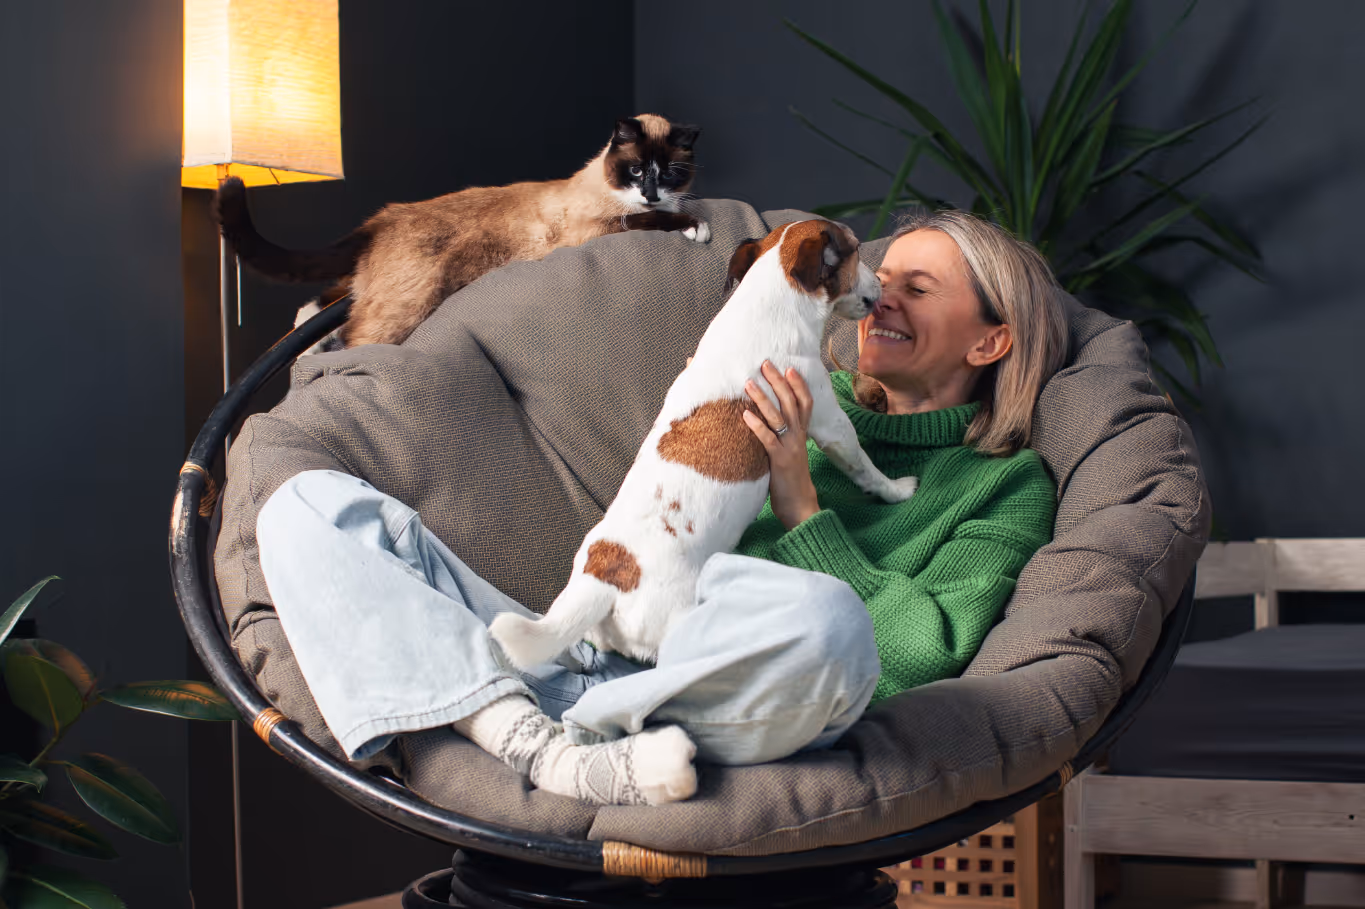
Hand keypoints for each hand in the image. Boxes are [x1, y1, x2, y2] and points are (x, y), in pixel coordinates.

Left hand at [743, 361, 819, 529]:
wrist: (800, 506)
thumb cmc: (789, 481)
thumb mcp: (788, 454)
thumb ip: (779, 438)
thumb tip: (764, 424)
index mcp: (801, 434)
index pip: (805, 403)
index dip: (799, 384)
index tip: (789, 367)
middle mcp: (798, 437)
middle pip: (791, 402)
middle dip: (778, 381)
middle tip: (765, 363)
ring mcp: (790, 447)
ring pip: (779, 416)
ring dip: (763, 397)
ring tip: (748, 382)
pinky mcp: (779, 461)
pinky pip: (767, 439)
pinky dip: (756, 425)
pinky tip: (744, 414)